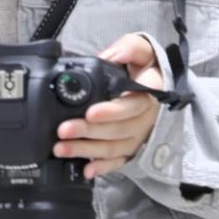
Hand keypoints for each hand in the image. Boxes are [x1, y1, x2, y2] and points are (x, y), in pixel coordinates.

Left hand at [53, 33, 163, 179]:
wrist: (156, 81)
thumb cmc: (144, 65)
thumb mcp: (141, 49)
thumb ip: (129, 48)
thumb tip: (113, 55)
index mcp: (149, 92)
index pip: (133, 105)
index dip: (112, 112)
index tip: (90, 112)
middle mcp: (146, 117)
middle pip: (118, 130)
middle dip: (88, 132)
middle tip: (63, 130)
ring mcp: (139, 134)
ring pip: (115, 147)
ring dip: (87, 150)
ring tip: (61, 149)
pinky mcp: (132, 146)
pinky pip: (119, 161)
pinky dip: (103, 167)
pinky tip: (86, 170)